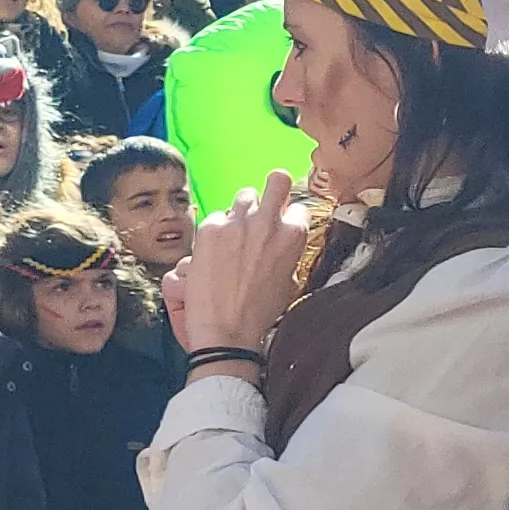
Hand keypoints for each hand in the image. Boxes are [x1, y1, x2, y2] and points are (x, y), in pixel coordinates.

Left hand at [163, 168, 313, 354]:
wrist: (226, 330)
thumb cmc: (259, 313)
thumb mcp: (288, 281)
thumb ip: (287, 252)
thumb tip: (283, 242)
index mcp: (293, 236)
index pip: (298, 206)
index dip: (288, 215)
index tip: (280, 222)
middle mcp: (268, 222)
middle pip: (278, 179)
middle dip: (272, 190)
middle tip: (262, 207)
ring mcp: (237, 223)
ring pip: (244, 195)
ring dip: (241, 210)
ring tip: (235, 233)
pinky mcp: (210, 229)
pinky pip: (215, 217)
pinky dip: (215, 230)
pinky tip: (213, 251)